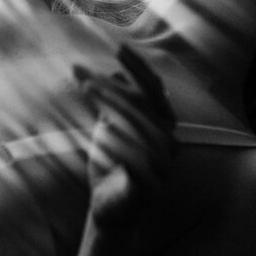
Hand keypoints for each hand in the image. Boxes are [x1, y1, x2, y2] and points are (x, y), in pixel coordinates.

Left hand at [74, 46, 176, 231]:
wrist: (109, 208)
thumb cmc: (110, 164)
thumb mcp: (108, 126)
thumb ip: (110, 102)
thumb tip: (104, 72)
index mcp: (163, 123)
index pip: (155, 88)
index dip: (139, 67)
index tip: (120, 47)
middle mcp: (169, 141)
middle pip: (147, 103)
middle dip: (118, 84)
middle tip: (87, 71)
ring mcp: (162, 164)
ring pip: (143, 127)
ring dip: (115, 105)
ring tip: (88, 90)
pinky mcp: (149, 185)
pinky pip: (138, 160)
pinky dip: (121, 143)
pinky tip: (103, 130)